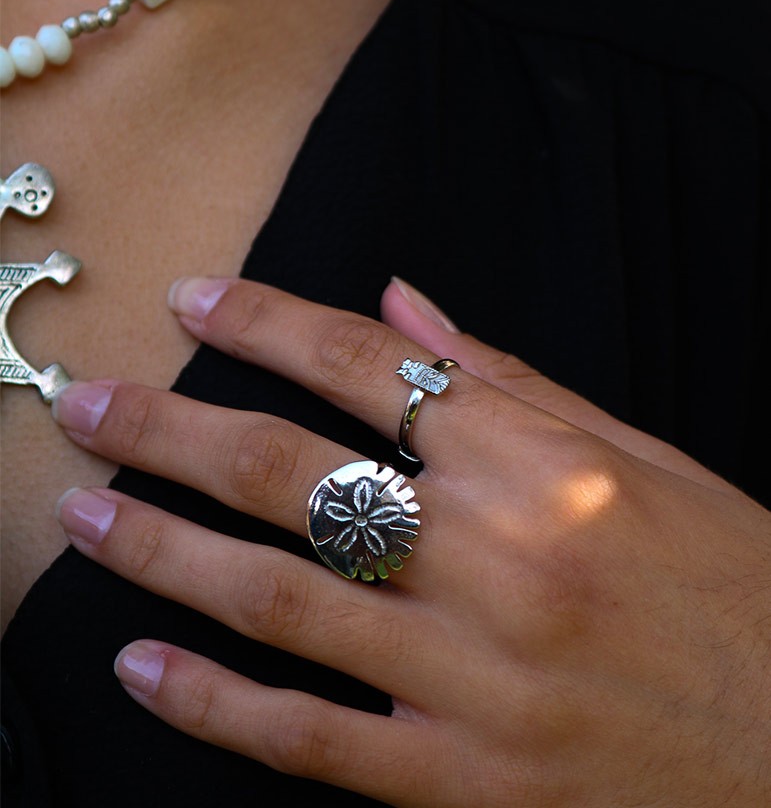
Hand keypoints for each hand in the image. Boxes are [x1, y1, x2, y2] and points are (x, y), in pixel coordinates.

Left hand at [52, 277, 770, 806]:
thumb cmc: (734, 584)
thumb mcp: (640, 456)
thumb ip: (510, 381)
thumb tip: (402, 307)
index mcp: (542, 463)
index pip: (365, 365)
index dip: (266, 324)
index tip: (195, 300)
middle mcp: (496, 556)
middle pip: (291, 473)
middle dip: (171, 428)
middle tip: (88, 404)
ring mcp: (472, 675)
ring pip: (278, 598)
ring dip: (161, 550)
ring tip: (80, 516)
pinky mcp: (466, 780)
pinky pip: (313, 738)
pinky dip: (215, 704)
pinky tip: (141, 667)